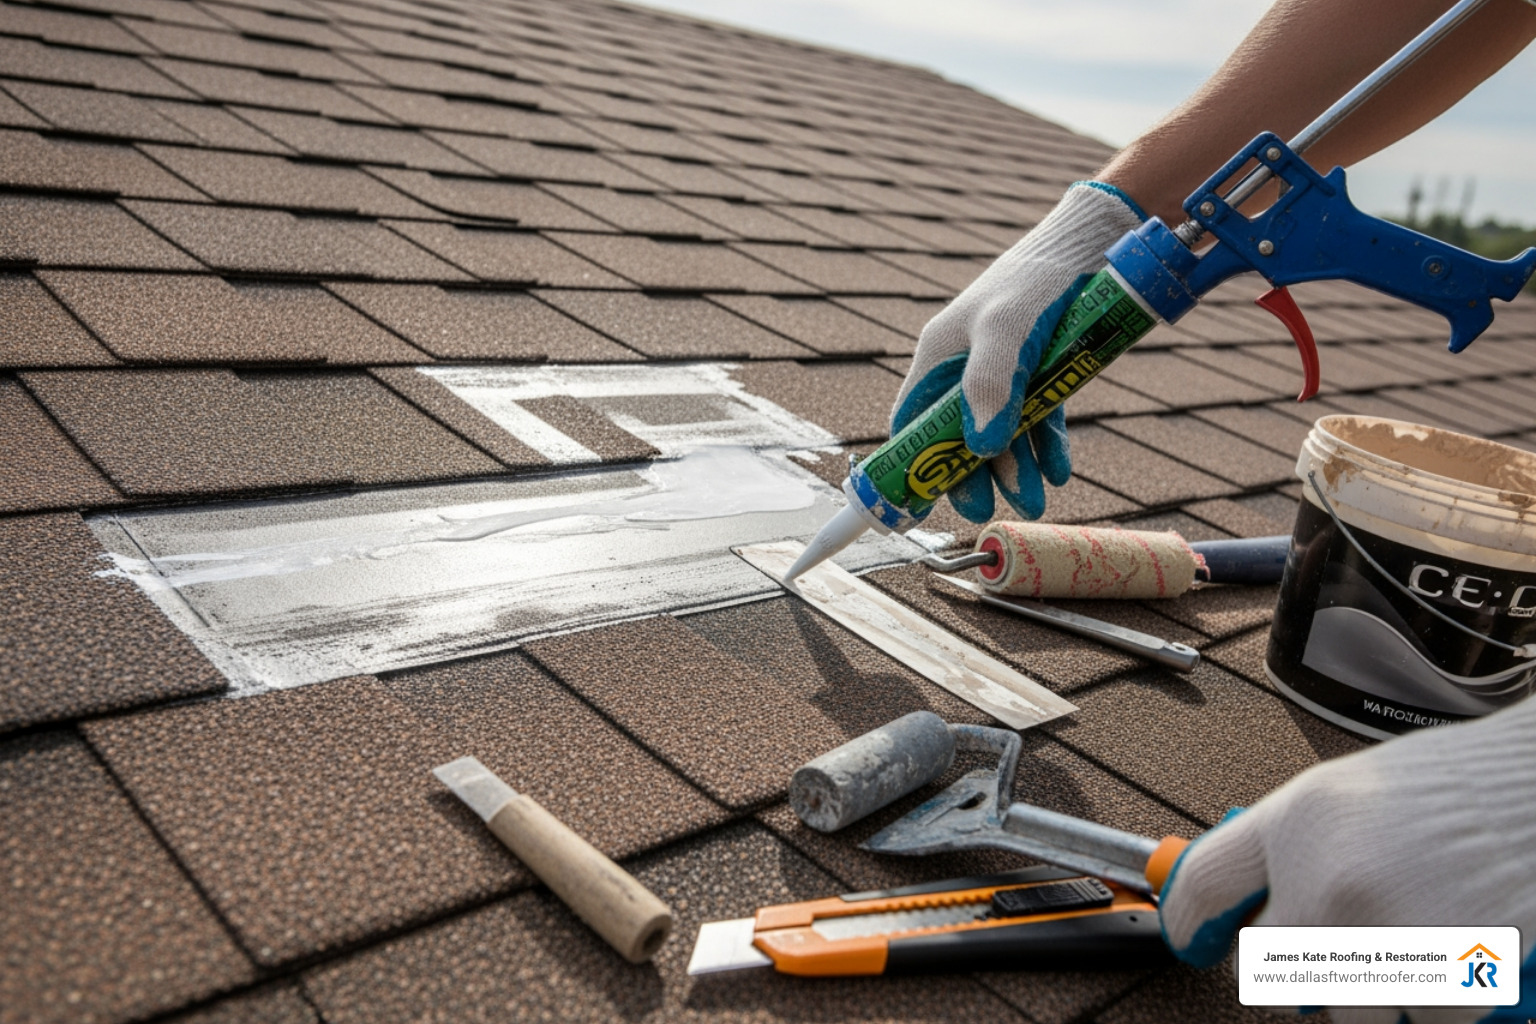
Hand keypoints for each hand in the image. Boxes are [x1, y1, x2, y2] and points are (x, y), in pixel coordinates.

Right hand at [891, 182, 1144, 521]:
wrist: (1093, 245)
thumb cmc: (1037, 282)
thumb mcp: (1006, 332)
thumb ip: (990, 387)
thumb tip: (982, 449)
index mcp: (939, 357)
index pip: (912, 423)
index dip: (915, 462)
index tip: (925, 498)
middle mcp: (965, 367)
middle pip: (958, 437)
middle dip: (974, 475)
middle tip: (986, 511)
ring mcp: (1005, 371)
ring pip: (1002, 433)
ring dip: (1017, 469)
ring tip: (1037, 501)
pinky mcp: (1041, 370)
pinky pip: (1037, 418)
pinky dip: (1047, 446)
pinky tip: (1060, 471)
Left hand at [1158, 697, 1535, 1023]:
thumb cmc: (1458, 785)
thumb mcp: (1346, 793)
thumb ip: (1292, 846)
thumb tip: (1257, 903)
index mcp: (1294, 822)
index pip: (1202, 885)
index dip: (1187, 920)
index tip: (1192, 939)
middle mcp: (1325, 879)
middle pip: (1267, 967)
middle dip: (1298, 965)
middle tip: (1342, 942)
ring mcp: (1381, 934)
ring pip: (1344, 1005)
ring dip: (1376, 988)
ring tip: (1414, 933)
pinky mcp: (1445, 980)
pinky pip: (1422, 1021)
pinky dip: (1443, 999)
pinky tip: (1460, 945)